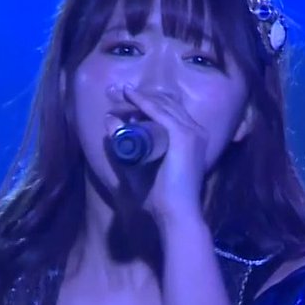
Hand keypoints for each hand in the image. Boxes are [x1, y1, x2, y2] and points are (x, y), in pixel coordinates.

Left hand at [116, 84, 208, 221]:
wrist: (175, 213)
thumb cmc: (160, 196)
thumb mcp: (138, 165)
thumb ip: (123, 148)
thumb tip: (108, 122)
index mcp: (192, 138)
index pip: (169, 111)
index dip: (145, 101)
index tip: (121, 98)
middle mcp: (196, 131)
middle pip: (166, 103)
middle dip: (139, 96)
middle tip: (115, 91)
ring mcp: (192, 132)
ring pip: (162, 105)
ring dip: (138, 96)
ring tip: (117, 92)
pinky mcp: (184, 136)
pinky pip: (161, 112)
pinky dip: (144, 102)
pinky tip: (129, 95)